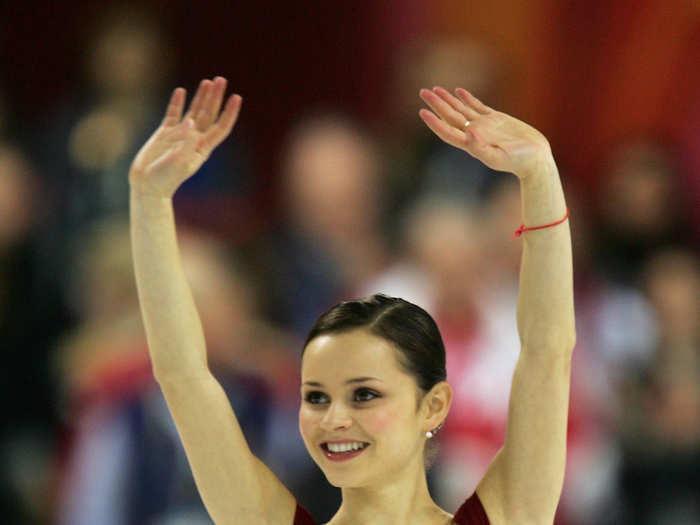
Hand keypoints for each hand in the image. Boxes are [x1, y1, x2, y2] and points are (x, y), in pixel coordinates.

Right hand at [129, 77, 241, 197]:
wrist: (146, 186)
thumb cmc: (165, 178)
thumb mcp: (179, 162)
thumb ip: (186, 142)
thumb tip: (190, 122)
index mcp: (202, 147)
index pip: (221, 127)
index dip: (229, 112)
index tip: (237, 97)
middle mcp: (194, 139)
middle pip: (209, 114)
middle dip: (216, 97)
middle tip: (221, 79)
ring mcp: (179, 135)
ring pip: (193, 111)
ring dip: (201, 96)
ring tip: (208, 81)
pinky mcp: (164, 134)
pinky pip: (173, 114)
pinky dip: (177, 102)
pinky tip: (181, 91)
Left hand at [419, 86, 551, 178]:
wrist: (535, 159)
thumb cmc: (518, 162)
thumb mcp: (498, 157)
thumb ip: (480, 148)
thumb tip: (467, 133)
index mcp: (470, 144)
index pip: (447, 131)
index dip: (434, 122)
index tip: (423, 111)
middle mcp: (474, 134)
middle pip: (450, 117)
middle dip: (436, 104)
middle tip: (423, 91)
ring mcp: (484, 126)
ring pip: (461, 109)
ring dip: (448, 100)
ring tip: (435, 89)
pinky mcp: (496, 120)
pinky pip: (477, 106)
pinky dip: (467, 98)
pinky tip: (459, 91)